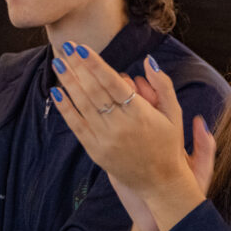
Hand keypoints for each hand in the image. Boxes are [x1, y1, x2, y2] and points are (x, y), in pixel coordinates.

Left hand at [51, 44, 208, 230]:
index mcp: (140, 114)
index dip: (95, 65)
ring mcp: (105, 139)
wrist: (160, 183)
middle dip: (77, 67)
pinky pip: (77, 126)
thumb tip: (148, 60)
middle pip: (93, 91)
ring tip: (58, 63)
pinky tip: (56, 92)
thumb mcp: (174, 114)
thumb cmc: (168, 145)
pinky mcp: (95, 151)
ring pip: (83, 106)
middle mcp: (120, 126)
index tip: (81, 49)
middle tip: (64, 47)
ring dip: (68, 83)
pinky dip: (65, 109)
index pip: (113, 84)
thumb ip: (163, 86)